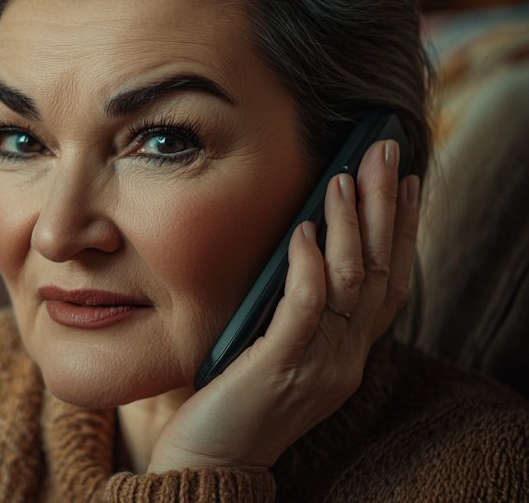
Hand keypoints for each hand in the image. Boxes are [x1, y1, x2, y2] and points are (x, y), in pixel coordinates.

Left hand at [148, 139, 420, 472]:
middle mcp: (345, 358)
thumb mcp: (275, 348)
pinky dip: (308, 264)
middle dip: (386, 207)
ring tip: (346, 176)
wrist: (209, 461)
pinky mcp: (282, 367)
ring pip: (353, 282)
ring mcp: (319, 364)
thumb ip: (295, 309)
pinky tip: (301, 228)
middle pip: (382, 270)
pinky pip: (306, 307)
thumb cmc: (233, 400)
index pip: (390, 282)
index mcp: (347, 353)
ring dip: (351, 224)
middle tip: (388, 152)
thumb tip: (298, 246)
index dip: (401, 229)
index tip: (405, 180)